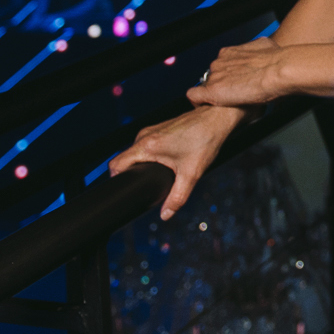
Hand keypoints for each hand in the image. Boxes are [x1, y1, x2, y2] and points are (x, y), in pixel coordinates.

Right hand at [108, 105, 243, 219]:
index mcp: (147, 146)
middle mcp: (144, 136)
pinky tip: (162, 164)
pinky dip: (148, 157)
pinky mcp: (158, 129)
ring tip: (154, 176)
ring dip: (140, 165)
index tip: (127, 190)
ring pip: (135, 152)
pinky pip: (145, 146)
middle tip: (144, 187)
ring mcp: (151, 131)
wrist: (216, 118)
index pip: (116, 164)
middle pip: (125, 160)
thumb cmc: (205, 140)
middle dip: (131, 175)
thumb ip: (177, 197)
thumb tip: (166, 215)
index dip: (117, 180)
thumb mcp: (191, 174)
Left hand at [186, 36, 282, 108]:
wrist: (277, 72)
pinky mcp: (212, 91)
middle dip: (223, 84)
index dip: (229, 75)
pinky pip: (195, 96)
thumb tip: (262, 51)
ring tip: (229, 103)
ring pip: (206, 86)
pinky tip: (206, 106)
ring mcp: (214, 77)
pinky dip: (198, 101)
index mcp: (229, 53)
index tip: (237, 81)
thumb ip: (257, 50)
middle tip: (236, 93)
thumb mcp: (266, 46)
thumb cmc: (275, 62)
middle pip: (213, 75)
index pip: (221, 64)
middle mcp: (218, 63)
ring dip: (216, 94)